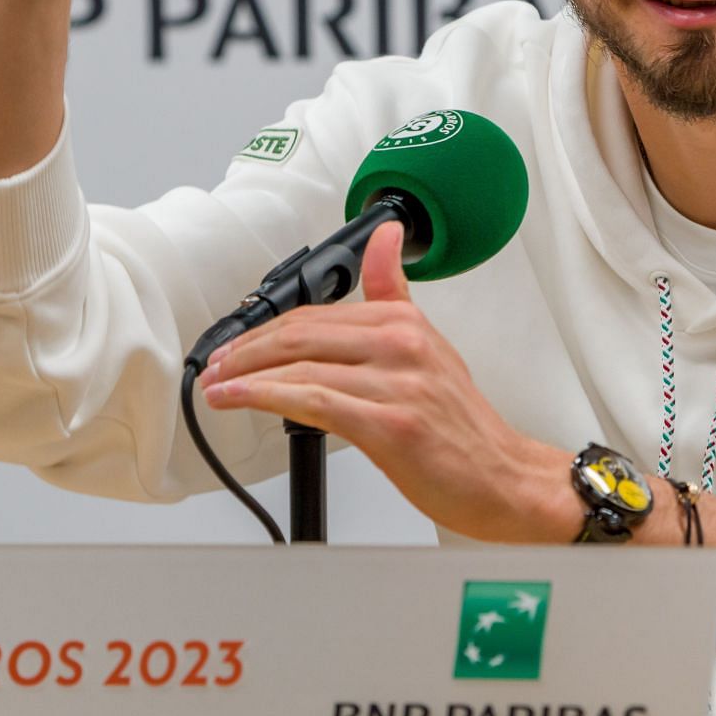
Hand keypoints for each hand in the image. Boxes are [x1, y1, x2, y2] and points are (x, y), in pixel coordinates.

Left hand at [198, 223, 577, 542]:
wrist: (500, 477)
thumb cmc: (461, 426)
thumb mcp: (430, 345)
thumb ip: (395, 292)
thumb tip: (385, 239)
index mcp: (406, 323)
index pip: (316, 314)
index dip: (265, 330)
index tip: (236, 347)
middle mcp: (402, 345)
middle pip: (300, 335)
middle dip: (246, 351)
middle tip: (216, 367)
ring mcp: (397, 383)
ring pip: (300, 367)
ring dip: (245, 377)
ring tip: (218, 388)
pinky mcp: (389, 424)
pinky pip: (312, 402)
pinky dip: (265, 398)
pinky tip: (240, 401)